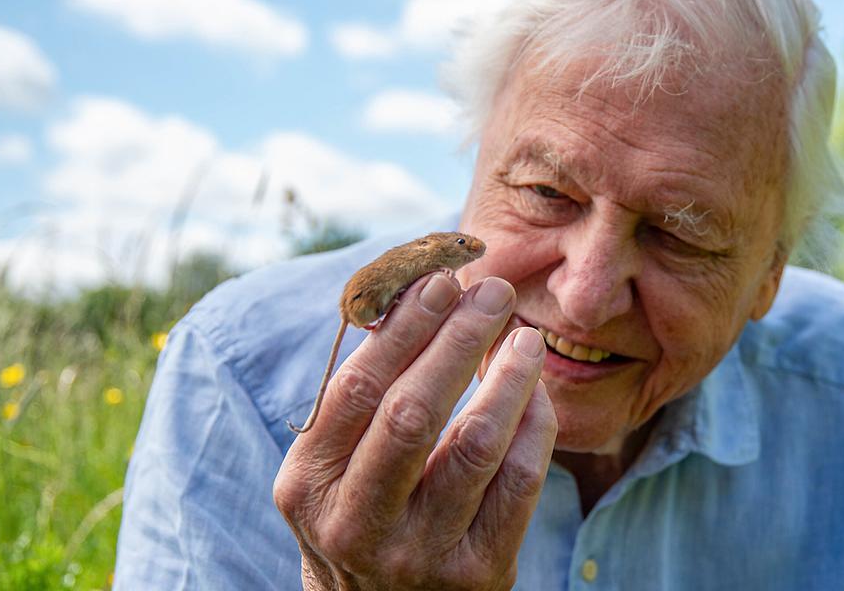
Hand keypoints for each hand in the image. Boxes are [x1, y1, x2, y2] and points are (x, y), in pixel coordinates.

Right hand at [273, 274, 556, 590]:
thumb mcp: (337, 462)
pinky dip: (534, 426)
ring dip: (507, 378)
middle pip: (412, 413)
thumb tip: (423, 292)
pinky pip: (518, 483)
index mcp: (308, 484)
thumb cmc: (364, 509)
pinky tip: (535, 393)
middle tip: (492, 292)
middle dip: (457, 340)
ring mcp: (418, 554)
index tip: (439, 281)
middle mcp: (355, 524)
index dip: (403, 329)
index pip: (357, 389)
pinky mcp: (478, 571)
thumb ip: (367, 394)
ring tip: (524, 336)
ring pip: (474, 445)